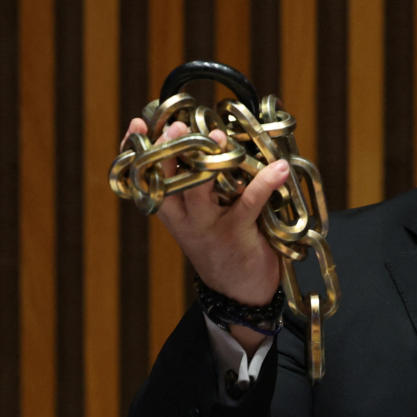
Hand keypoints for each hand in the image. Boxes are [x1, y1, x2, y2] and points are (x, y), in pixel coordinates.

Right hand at [122, 117, 288, 345]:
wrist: (240, 294)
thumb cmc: (223, 245)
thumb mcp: (201, 217)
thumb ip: (200, 187)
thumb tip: (213, 139)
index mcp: (172, 210)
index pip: (146, 176)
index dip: (138, 149)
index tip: (137, 123)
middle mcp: (184, 218)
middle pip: (166, 180)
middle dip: (169, 150)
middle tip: (175, 126)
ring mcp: (208, 226)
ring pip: (198, 190)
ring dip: (208, 160)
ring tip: (219, 136)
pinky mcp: (236, 233)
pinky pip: (248, 203)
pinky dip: (265, 183)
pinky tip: (279, 168)